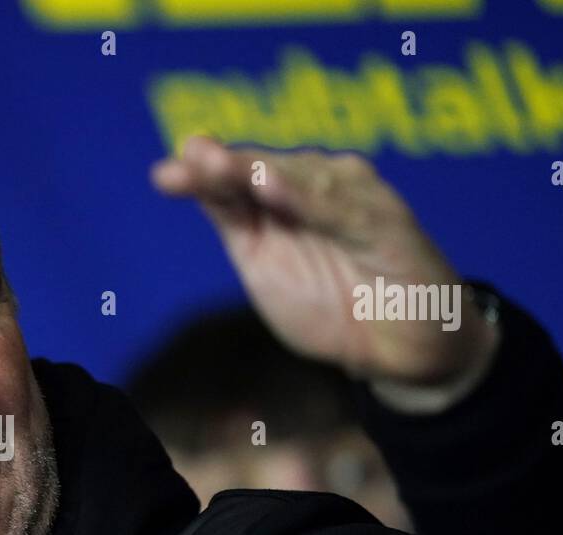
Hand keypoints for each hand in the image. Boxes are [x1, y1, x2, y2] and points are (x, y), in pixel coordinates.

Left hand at [151, 136, 499, 410]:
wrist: (399, 348)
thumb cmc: (332, 304)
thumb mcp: (265, 265)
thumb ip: (234, 222)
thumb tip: (182, 174)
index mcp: (286, 195)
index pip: (236, 180)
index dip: (202, 173)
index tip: (163, 176)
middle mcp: (320, 186)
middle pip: (263, 169)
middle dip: (224, 166)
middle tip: (189, 158)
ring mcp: (356, 200)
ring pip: (299, 179)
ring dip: (255, 170)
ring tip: (218, 164)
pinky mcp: (388, 224)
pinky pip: (341, 209)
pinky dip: (305, 198)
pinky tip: (269, 186)